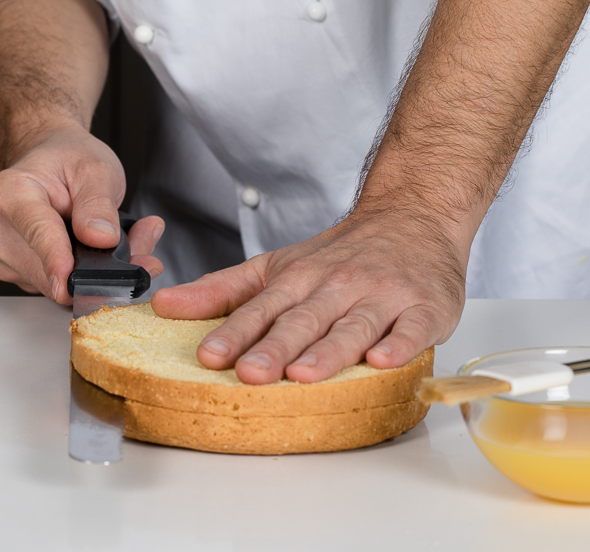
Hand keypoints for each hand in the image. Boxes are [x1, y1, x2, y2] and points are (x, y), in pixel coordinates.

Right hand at [0, 124, 164, 303]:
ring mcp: (5, 258)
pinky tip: (96, 253)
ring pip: (58, 285)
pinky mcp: (20, 276)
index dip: (55, 258)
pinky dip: (85, 277)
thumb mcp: (94, 168)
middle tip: (140, 247)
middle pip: (48, 269)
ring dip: (95, 273)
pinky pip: (59, 288)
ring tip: (119, 241)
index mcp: (9, 194)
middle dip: (97, 267)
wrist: (50, 162)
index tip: (69, 278)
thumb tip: (101, 238)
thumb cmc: (66, 161)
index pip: (36, 232)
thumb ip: (98, 203)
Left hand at [150, 208, 463, 383]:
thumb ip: (222, 290)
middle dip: (275, 347)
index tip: (209, 355)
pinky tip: (382, 361)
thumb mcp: (277, 265)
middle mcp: (338, 286)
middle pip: (303, 320)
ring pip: (353, 326)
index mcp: (299, 278)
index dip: (234, 332)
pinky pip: (413, 328)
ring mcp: (383, 297)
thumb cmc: (341, 255)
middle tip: (250, 373)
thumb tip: (163, 306)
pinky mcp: (425, 309)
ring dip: (328, 350)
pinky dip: (399, 344)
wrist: (414, 216)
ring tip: (303, 374)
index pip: (261, 308)